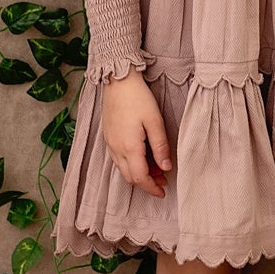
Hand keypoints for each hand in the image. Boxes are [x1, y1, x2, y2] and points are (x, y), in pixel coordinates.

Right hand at [101, 71, 173, 197]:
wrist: (118, 81)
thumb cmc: (138, 98)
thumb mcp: (155, 121)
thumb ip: (160, 147)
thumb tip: (166, 168)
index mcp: (129, 147)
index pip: (140, 178)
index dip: (152, 188)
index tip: (163, 192)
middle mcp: (116, 149)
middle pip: (130, 177)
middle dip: (147, 183)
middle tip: (163, 181)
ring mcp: (110, 143)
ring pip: (123, 169)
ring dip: (139, 174)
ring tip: (156, 168)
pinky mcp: (108, 137)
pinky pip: (118, 159)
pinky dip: (131, 164)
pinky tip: (142, 157)